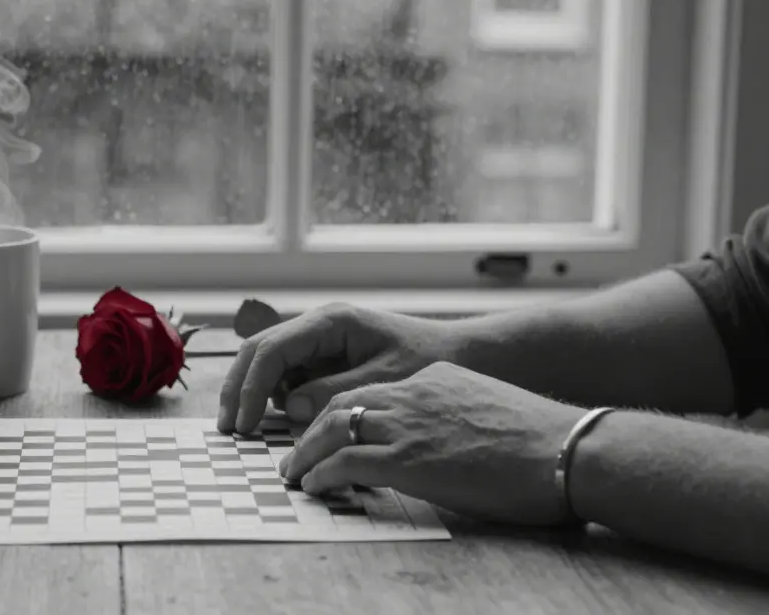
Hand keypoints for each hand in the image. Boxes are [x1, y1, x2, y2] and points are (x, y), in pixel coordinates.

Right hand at [217, 304, 457, 432]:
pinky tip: (276, 421)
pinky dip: (276, 396)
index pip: (271, 350)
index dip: (250, 387)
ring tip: (247, 428)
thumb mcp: (385, 381)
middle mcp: (318, 325)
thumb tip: (291, 407)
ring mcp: (319, 340)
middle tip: (229, 428)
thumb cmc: (430, 362)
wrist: (462, 354)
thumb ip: (336, 392)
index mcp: (330, 322)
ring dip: (253, 392)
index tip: (243, 423)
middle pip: (258, 350)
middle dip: (238, 387)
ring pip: (268, 362)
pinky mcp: (324, 357)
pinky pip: (288, 374)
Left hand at [279, 362, 586, 525]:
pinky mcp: (407, 458)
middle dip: (312, 428)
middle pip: (341, 402)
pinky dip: (322, 473)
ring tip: (296, 473)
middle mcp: (414, 393)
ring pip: (333, 427)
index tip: (329, 431)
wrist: (569, 450)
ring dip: (307, 452)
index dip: (343, 412)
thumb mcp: (487, 414)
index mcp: (435, 379)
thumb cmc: (543, 444)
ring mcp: (408, 424)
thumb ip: (455, 418)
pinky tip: (315, 485)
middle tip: (297, 452)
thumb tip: (442, 447)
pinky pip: (345, 461)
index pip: (372, 390)